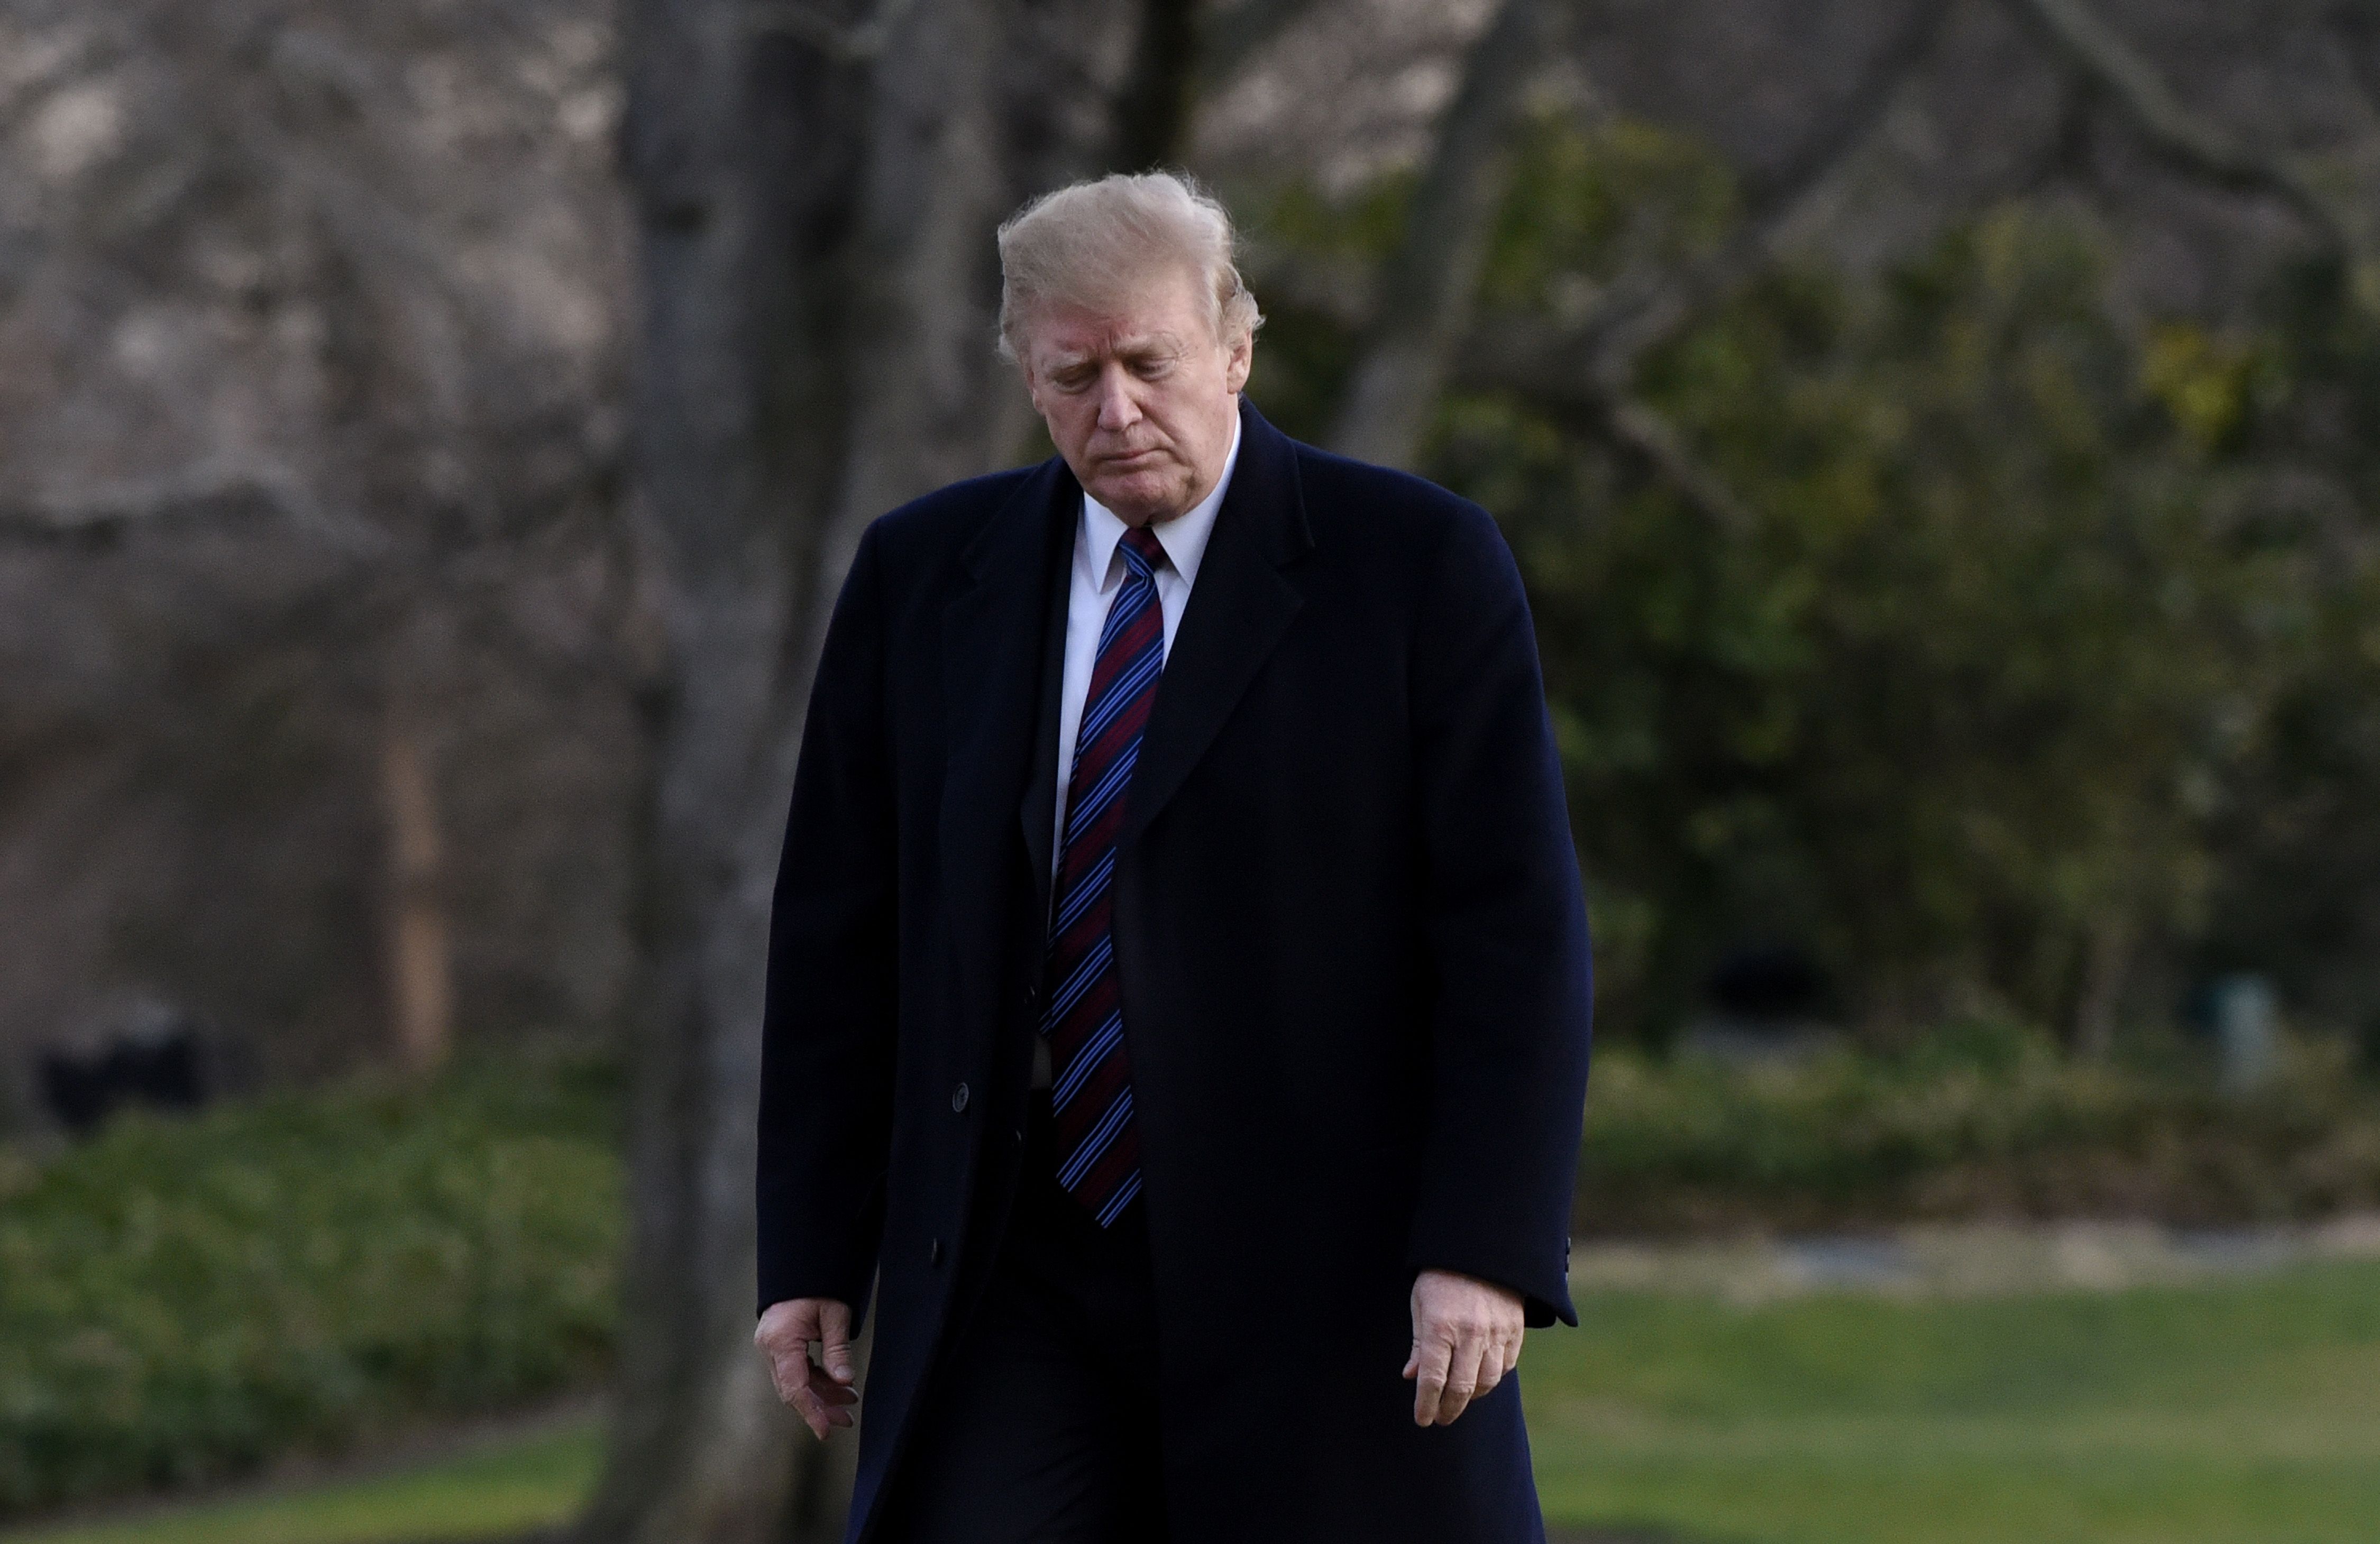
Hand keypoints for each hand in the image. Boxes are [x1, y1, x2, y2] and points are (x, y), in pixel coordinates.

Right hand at [756, 1297, 858, 1439]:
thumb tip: (845, 1381)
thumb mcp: (835, 1314)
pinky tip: (837, 1384)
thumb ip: (837, 1350)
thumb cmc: (818, 1284)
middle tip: (847, 1419)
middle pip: (794, 1389)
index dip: (811, 1412)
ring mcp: (772, 1346)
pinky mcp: (779, 1344)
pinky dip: (816, 1379)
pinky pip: (796, 1369)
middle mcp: (770, 1348)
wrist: (801, 1263)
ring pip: (795, 1381)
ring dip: (821, 1394)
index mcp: (781, 1341)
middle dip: (821, 1407)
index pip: (795, 1387)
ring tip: (849, 1401)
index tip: (826, 1431)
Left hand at [1402, 1269, 1523, 1426]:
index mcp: (1441, 1325)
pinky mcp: (1515, 1329)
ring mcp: (1496, 1332)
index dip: (1426, 1405)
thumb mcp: (1421, 1304)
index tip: (1422, 1420)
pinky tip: (1481, 1380)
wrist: (1481, 1248)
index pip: (1433, 1379)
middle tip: (1440, 1419)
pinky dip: (1492, 1378)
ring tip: (1459, 1400)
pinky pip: (1506, 1365)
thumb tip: (1412, 1377)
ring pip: (1487, 1381)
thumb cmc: (1441, 1276)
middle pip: (1461, 1388)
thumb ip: (1419, 1344)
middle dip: (1448, 1409)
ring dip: (1472, 1397)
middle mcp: (1470, 1333)